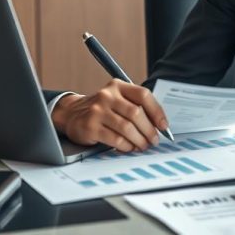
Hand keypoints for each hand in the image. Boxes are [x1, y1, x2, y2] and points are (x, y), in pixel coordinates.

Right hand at [51, 79, 169, 151]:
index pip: (143, 95)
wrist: (71, 114)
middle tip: (154, 140)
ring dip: (139, 140)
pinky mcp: (90, 126)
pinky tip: (129, 148)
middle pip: (136, 113)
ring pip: (127, 128)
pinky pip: (115, 139)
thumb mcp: (116, 100)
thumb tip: (159, 125)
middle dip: (149, 130)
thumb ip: (135, 106)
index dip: (157, 111)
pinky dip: (126, 146)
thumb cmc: (101, 110)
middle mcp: (107, 95)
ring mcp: (97, 110)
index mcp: (118, 86)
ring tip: (143, 146)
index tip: (163, 126)